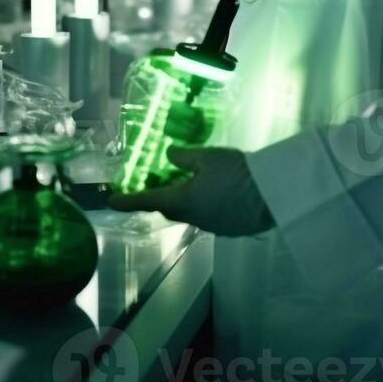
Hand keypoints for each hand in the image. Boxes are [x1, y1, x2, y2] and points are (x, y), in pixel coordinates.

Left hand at [108, 146, 274, 236]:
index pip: (147, 201)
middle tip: (153, 184)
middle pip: (169, 208)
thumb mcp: (207, 157)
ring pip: (189, 212)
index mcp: (182, 201)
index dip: (127, 200)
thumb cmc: (236, 172)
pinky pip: (207, 215)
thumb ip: (184, 156)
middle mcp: (193, 218)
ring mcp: (212, 226)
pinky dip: (202, 204)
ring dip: (182, 200)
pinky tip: (212, 192)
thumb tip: (169, 153)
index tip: (110, 202)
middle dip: (158, 197)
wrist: (272, 194)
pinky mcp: (228, 228)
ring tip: (183, 184)